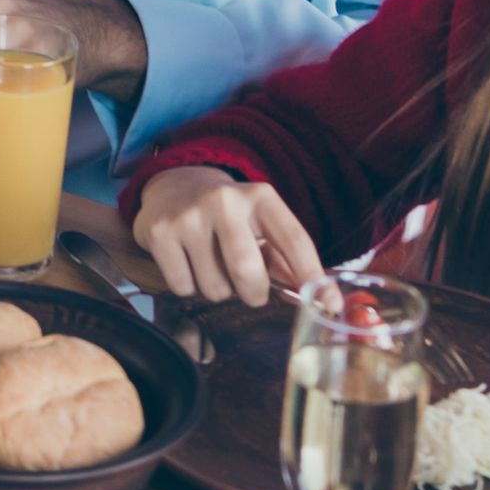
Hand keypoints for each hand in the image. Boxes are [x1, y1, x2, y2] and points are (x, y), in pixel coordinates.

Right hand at [129, 166, 323, 308]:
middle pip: (247, 270)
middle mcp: (225, 201)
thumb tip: (316, 297)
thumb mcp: (260, 223)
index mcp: (260, 198)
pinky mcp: (160, 232)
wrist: (173, 185)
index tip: (329, 304)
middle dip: (254, 293)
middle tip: (251, 291)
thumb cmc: (228, 215)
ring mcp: (189, 216)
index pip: (294, 240)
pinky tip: (188, 263)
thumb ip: (285, 259)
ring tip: (212, 265)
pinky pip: (183, 287)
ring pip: (215, 287)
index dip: (313, 275)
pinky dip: (188, 286)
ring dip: (219, 290)